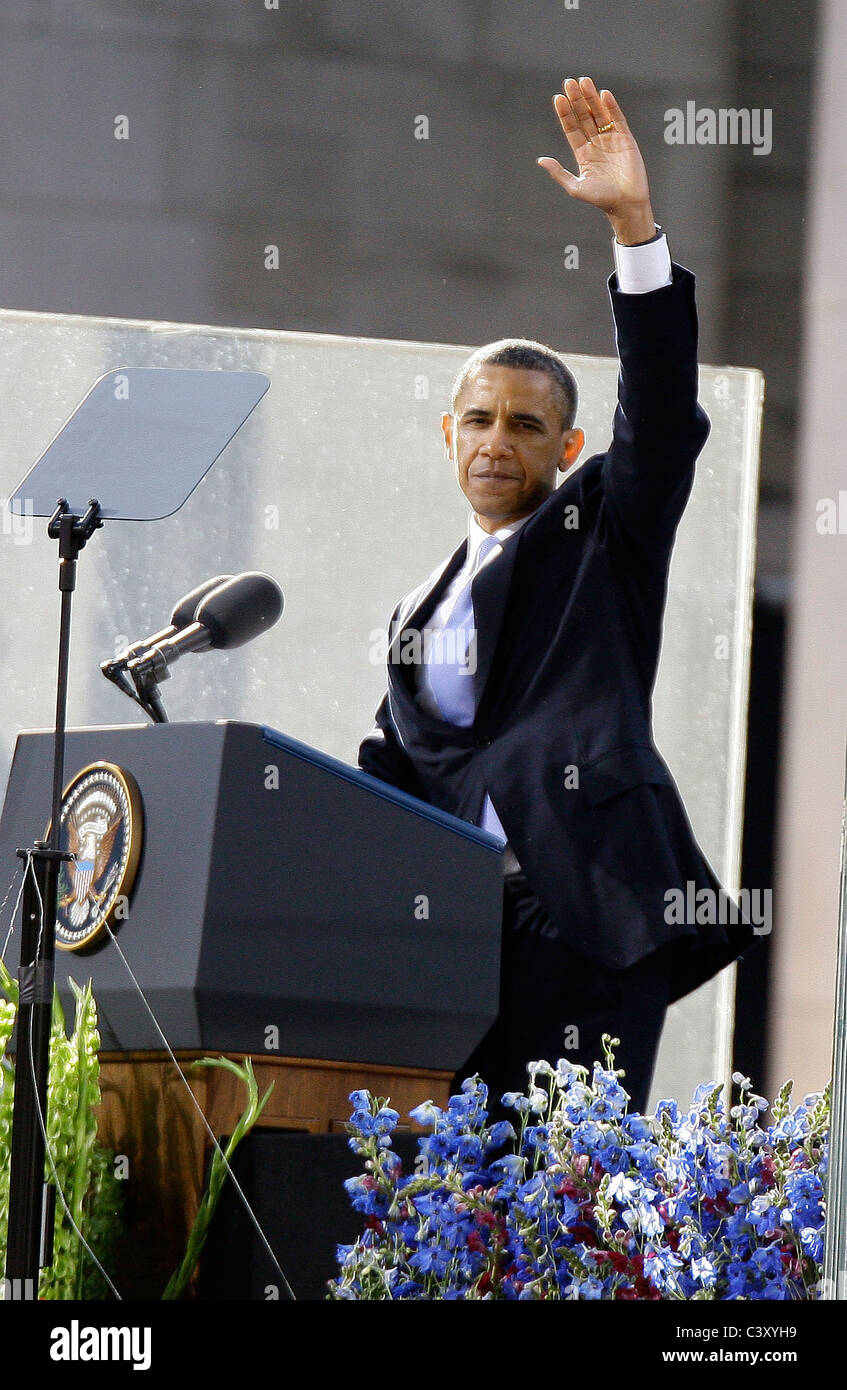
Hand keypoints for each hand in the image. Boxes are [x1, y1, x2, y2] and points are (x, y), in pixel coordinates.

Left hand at [537, 77, 655, 244]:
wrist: (626, 204)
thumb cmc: (601, 199)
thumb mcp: (575, 187)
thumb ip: (558, 173)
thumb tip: (541, 160)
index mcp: (583, 153)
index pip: (571, 128)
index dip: (565, 113)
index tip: (558, 98)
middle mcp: (595, 143)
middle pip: (584, 116)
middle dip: (576, 100)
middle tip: (569, 82)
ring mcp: (610, 139)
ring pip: (599, 113)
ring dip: (591, 98)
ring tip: (584, 82)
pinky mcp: (626, 138)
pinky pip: (617, 118)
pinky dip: (611, 106)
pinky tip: (603, 94)